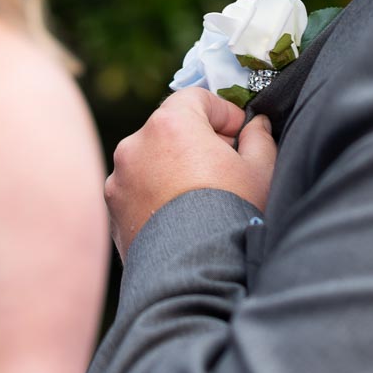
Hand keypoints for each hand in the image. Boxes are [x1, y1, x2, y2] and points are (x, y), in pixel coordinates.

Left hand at [105, 88, 277, 260]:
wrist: (195, 274)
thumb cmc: (230, 214)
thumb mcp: (260, 172)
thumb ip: (259, 139)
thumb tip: (256, 126)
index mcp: (170, 124)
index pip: (195, 98)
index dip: (222, 112)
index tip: (239, 133)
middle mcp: (135, 144)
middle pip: (169, 127)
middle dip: (197, 139)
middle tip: (225, 164)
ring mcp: (118, 178)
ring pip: (150, 159)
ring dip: (173, 167)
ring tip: (200, 196)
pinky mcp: (111, 209)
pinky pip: (137, 189)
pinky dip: (154, 193)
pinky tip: (179, 217)